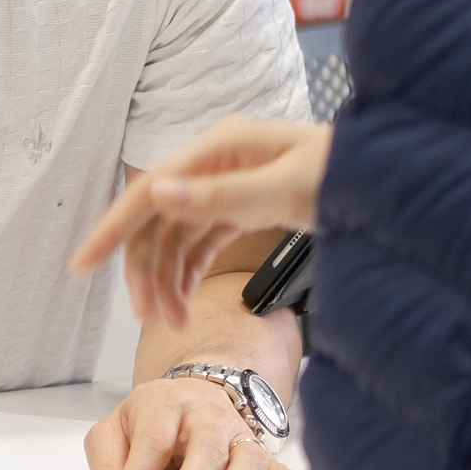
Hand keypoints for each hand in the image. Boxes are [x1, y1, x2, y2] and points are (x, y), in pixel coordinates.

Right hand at [71, 119, 331, 329]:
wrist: (388, 178)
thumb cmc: (349, 173)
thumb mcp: (288, 187)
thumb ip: (223, 195)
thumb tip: (162, 193)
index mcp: (219, 148)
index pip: (150, 190)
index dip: (113, 228)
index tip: (82, 263)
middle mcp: (216, 162)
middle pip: (158, 218)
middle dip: (148, 269)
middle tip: (149, 316)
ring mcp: (228, 183)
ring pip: (178, 235)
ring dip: (171, 279)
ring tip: (176, 321)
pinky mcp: (243, 204)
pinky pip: (202, 241)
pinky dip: (191, 273)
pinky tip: (188, 302)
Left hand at [84, 374, 291, 469]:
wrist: (195, 396)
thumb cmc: (154, 419)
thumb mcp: (115, 431)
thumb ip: (107, 466)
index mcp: (167, 404)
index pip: (154, 441)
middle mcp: (210, 416)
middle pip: (207, 450)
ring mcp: (241, 434)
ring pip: (248, 461)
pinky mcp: (262, 454)